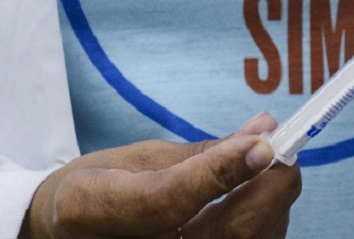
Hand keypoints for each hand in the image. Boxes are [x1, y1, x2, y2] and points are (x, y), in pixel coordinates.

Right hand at [20, 113, 300, 238]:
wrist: (72, 237)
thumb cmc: (101, 192)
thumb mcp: (140, 159)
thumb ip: (205, 151)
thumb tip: (265, 125)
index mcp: (103, 215)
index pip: (171, 200)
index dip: (222, 170)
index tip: (263, 141)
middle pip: (231, 232)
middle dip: (272, 186)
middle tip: (282, 149)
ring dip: (274, 202)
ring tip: (270, 166)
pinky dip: (266, 220)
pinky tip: (259, 194)